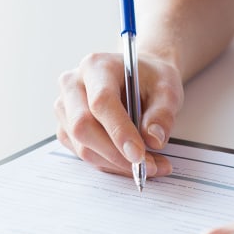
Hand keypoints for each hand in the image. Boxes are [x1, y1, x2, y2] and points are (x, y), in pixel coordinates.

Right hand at [55, 51, 183, 176]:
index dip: (119, 131)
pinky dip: (110, 164)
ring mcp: (65, 108)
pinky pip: (84, 153)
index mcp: (97, 66)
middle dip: (116, 154)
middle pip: (83, 127)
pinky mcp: (66, 128)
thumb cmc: (150, 79)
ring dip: (116, 163)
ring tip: (150, 165)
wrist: (140, 77)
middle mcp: (73, 84)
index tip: (139, 155)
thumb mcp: (167, 89)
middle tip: (148, 166)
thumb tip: (153, 140)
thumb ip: (163, 113)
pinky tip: (132, 162)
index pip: (101, 102)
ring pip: (82, 146)